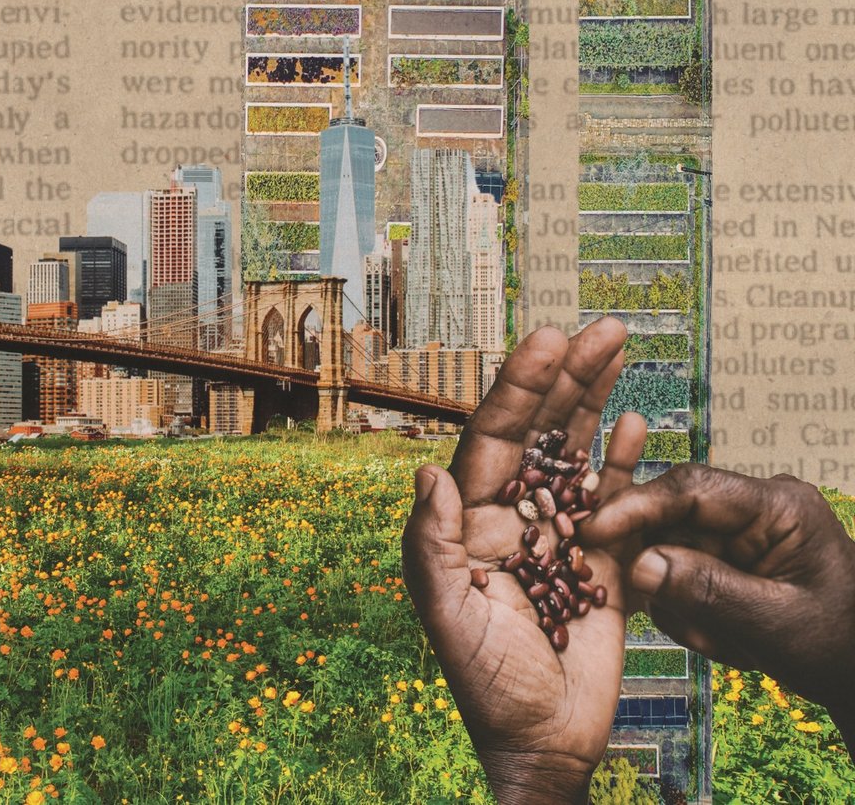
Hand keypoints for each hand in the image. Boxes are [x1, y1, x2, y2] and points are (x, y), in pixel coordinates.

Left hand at [402, 318, 643, 804]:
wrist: (540, 737)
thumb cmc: (481, 681)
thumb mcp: (446, 614)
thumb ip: (431, 543)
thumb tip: (427, 472)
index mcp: (469, 518)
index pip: (494, 438)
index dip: (518, 389)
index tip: (543, 342)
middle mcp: (512, 513)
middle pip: (540, 430)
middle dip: (565, 377)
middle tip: (596, 327)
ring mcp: (558, 531)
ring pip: (578, 451)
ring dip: (595, 400)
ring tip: (615, 345)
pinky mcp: (603, 559)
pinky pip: (617, 498)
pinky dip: (628, 461)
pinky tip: (636, 421)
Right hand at [576, 463, 854, 730]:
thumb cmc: (837, 647)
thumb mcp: (773, 623)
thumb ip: (707, 589)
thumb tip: (638, 564)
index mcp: (778, 506)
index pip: (691, 489)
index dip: (636, 506)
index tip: (593, 530)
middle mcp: (754, 508)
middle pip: (671, 519)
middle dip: (659, 570)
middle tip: (646, 606)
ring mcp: (739, 534)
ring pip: (669, 552)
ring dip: (681, 602)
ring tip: (722, 641)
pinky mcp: (727, 559)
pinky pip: (681, 575)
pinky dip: (689, 612)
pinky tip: (724, 639)